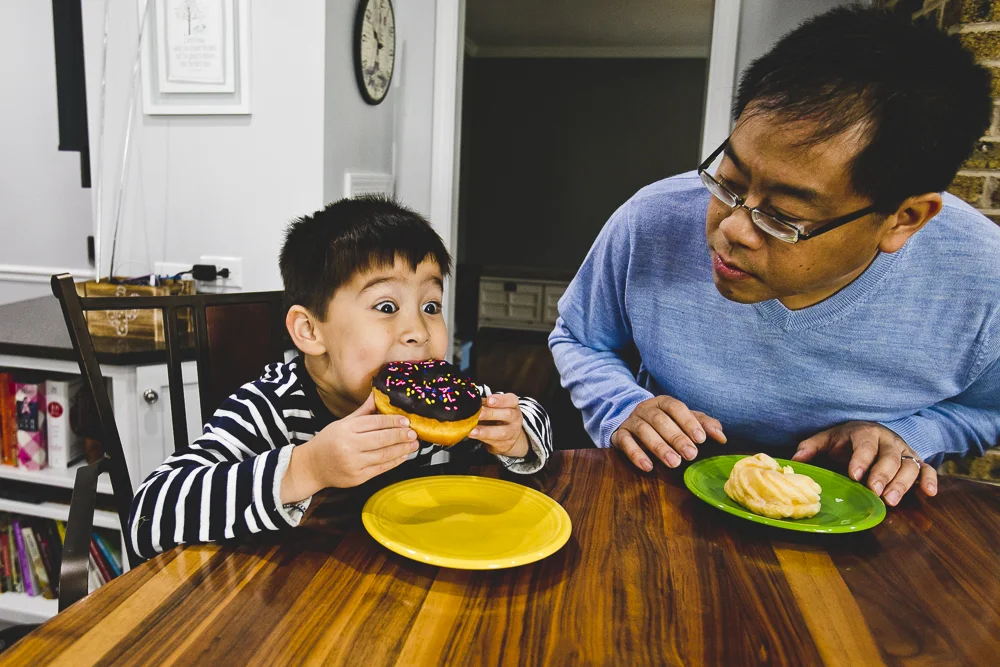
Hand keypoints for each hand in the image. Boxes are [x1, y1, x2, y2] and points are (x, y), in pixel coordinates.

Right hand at [280, 393, 417, 501]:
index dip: (392, 421)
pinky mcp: (357, 478)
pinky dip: (394, 462)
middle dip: (400, 435)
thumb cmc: (328, 441)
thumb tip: (378, 394)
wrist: (311, 467)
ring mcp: (353, 463)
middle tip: (414, 432)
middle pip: (381, 439)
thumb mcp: (342, 423)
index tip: (406, 420)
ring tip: (414, 444)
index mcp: (345, 429)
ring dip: (402, 449)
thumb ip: (362, 411)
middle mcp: (349, 446)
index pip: (374, 423)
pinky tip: (403, 455)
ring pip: (383, 455)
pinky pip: (380, 469)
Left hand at [471, 393, 529, 457]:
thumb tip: (471, 403)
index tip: (489, 400)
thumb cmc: (498, 417)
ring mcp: (512, 432)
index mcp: (513, 405)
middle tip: (479, 414)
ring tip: (473, 430)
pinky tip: (474, 436)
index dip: (500, 400)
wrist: (508, 435)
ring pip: (501, 432)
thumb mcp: (494, 407)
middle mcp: (515, 418)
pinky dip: (482, 439)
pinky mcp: (505, 444)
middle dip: (491, 414)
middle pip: (507, 415)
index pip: (511, 400)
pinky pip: (494, 442)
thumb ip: (484, 404)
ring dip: (485, 431)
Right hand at [611, 395, 726, 470]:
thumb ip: (702, 424)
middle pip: (660, 420)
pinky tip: (648, 467)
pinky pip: (625, 442)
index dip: (688, 421)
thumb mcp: (682, 420)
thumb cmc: (663, 422)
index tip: (701, 438)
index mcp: (663, 402)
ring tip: (673, 463)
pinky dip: (636, 454)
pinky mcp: (619, 434)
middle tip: (691, 455)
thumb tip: (722, 436)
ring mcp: (631, 421)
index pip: (675, 407)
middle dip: (677, 438)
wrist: (629, 421)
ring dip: (659, 447)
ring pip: (643, 431)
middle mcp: (646, 408)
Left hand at [792, 421, 936, 505]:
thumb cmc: (846, 440)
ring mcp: (904, 451)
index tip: (855, 475)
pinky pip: (928, 469)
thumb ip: (811, 447)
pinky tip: (929, 493)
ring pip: (909, 466)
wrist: (872, 430)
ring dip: (903, 484)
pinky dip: (931, 480)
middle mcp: (888, 441)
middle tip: (875, 492)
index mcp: (864, 433)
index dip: (861, 459)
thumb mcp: (827, 439)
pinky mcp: (916, 461)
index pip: (865, 444)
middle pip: (889, 457)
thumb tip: (794, 460)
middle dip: (882, 475)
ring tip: (892, 500)